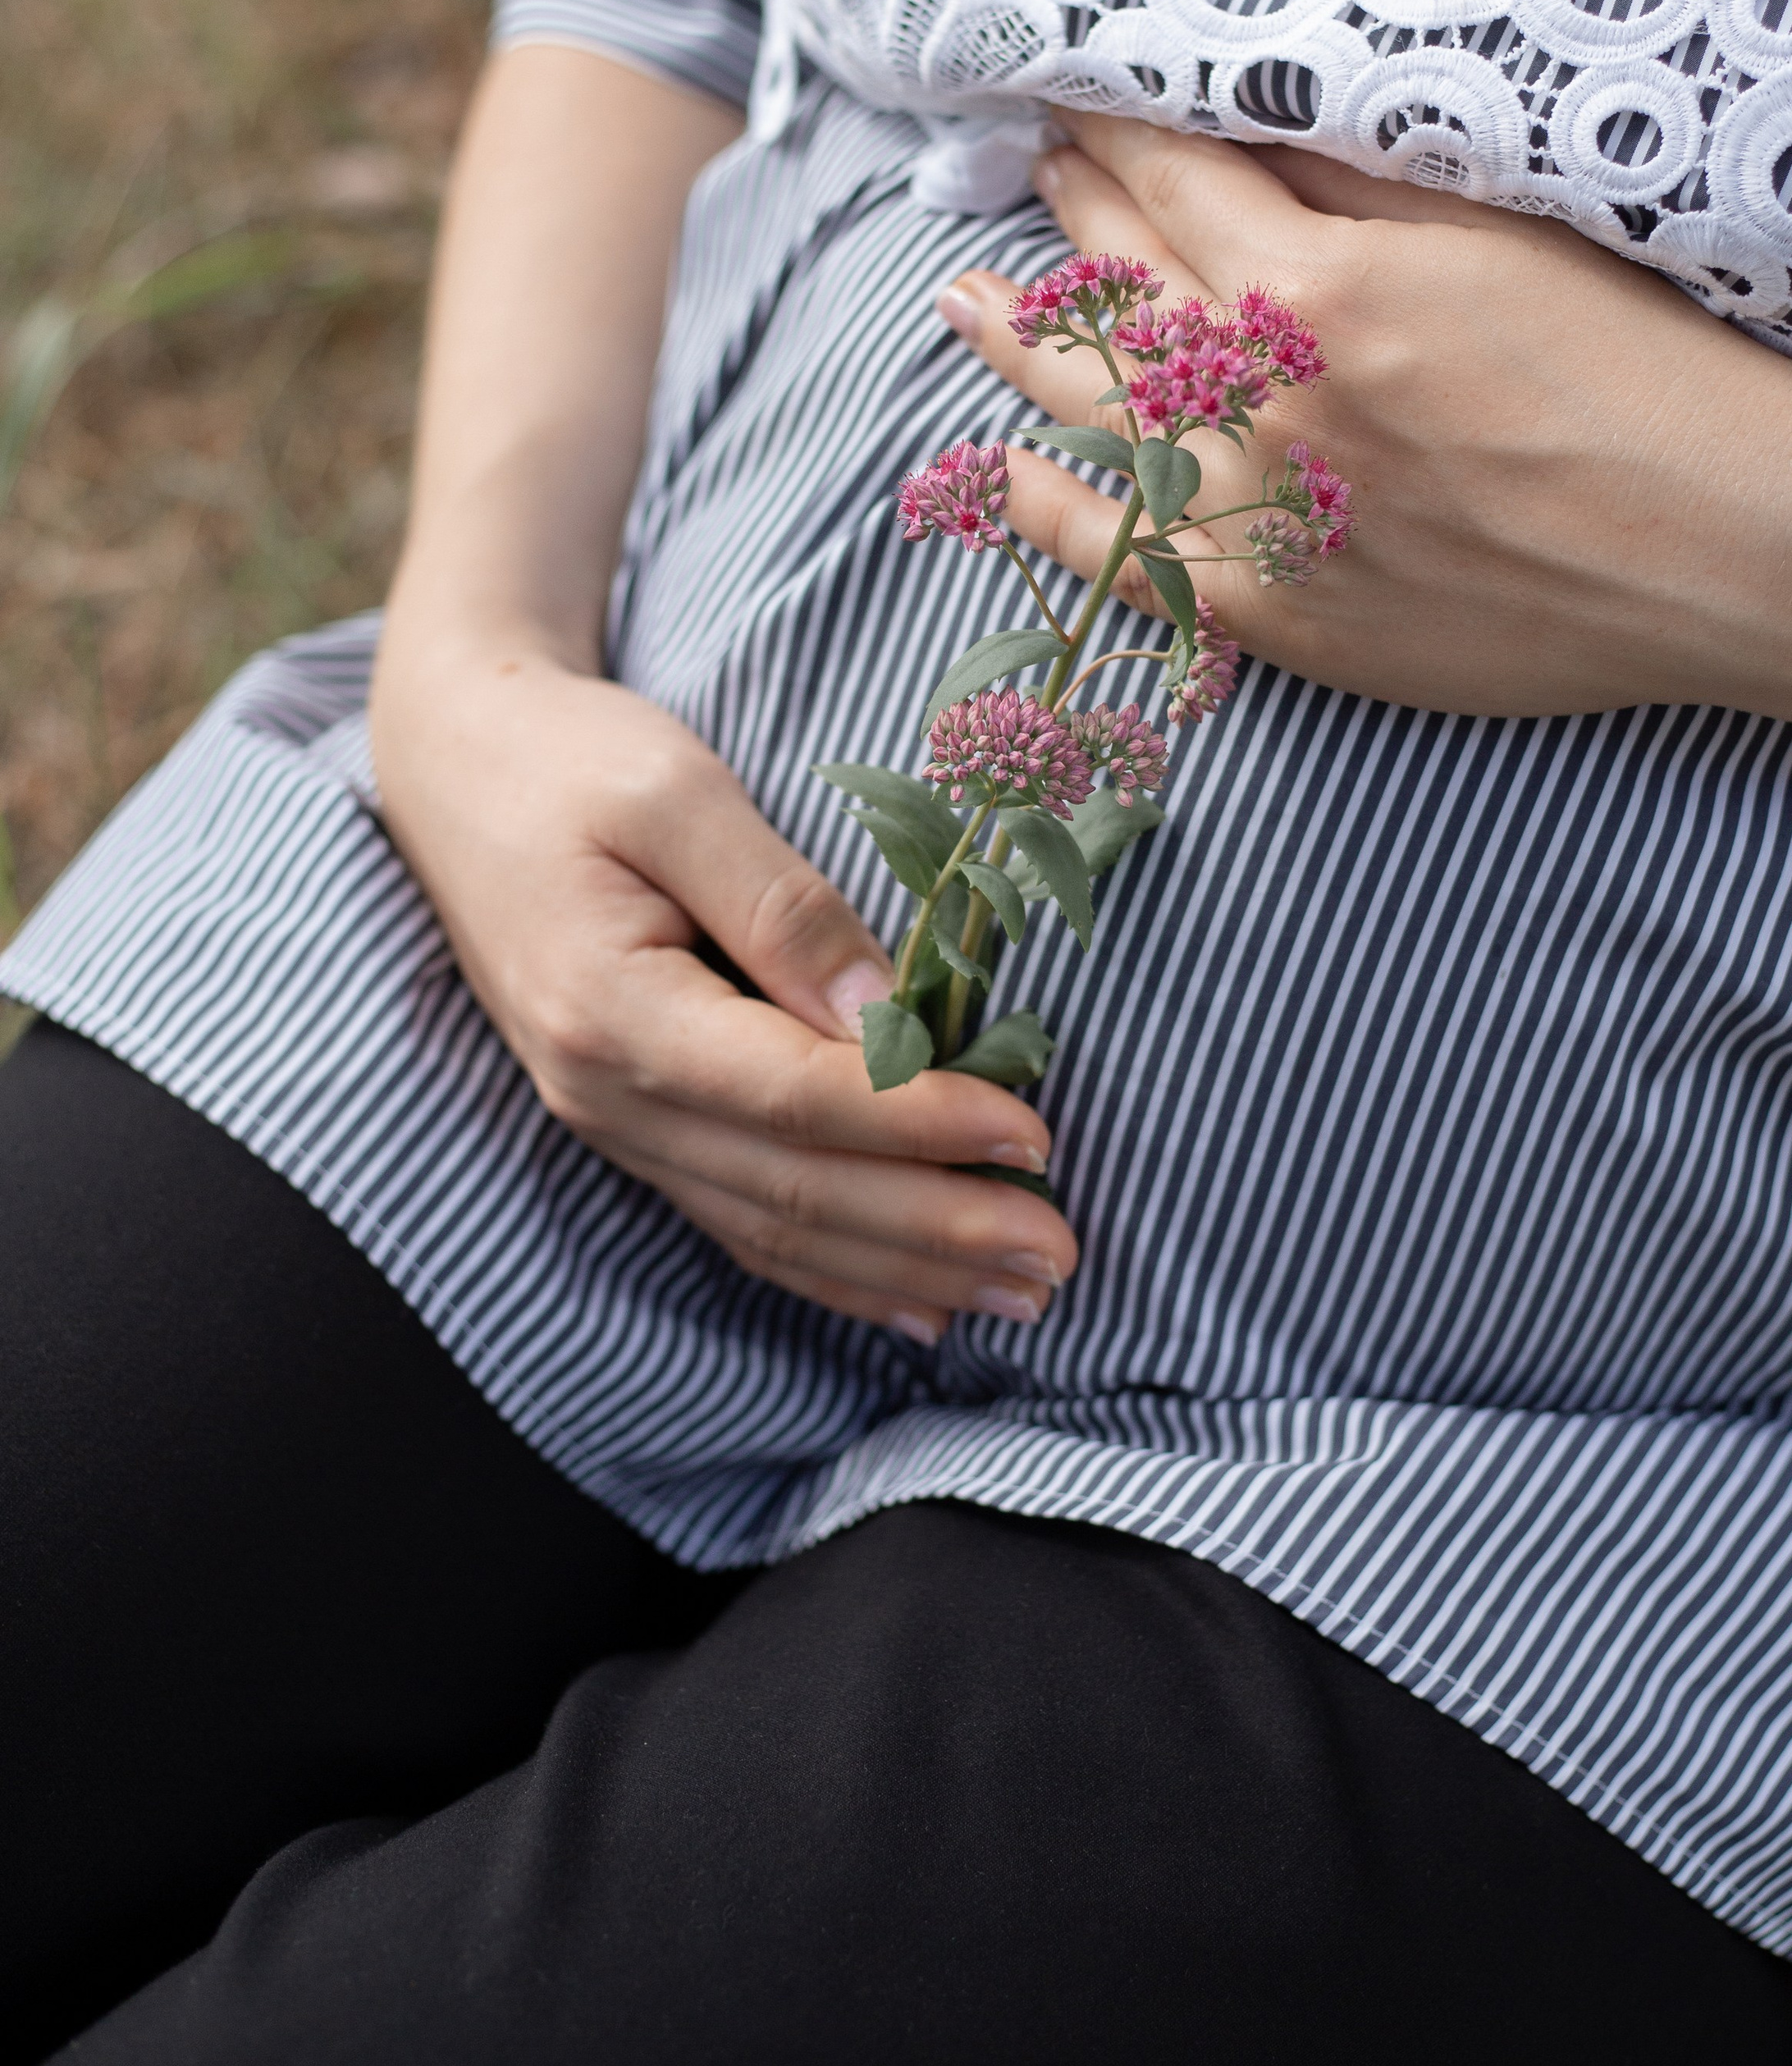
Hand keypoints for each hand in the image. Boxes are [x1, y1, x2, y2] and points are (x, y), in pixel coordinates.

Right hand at [368, 635, 1076, 1349]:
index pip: (795, 1097)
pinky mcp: (632, 1122)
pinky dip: (834, 1271)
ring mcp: (613, 1122)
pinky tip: (916, 1306)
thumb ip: (782, 904)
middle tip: (1059, 1254)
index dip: (922, 1125)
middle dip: (938, 1231)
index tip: (1034, 1137)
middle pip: (794, 1188)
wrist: (457, 767)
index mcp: (613, 1009)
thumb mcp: (678, 791)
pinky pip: (740, 1221)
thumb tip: (885, 1018)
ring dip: (905, 1269)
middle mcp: (605, 1093)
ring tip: (1023, 1293)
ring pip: (775, 1225)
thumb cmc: (572, 758)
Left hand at [938, 115, 1791, 779]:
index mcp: (1319, 284)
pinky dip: (1053, 510)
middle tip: (1034, 167)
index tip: (1080, 97)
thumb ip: (1366, 185)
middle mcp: (1265, 400)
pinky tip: (1001, 466)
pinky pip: (1128, 559)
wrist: (1724, 546)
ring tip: (964, 294)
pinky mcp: (1282, 615)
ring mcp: (1260, 516)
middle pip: (1128, 285)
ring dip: (1025, 343)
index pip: (1175, 181)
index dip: (1117, 131)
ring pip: (1100, 414)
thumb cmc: (1646, 370)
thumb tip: (1257, 129)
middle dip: (1074, 213)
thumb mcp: (1508, 230)